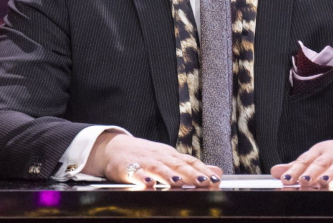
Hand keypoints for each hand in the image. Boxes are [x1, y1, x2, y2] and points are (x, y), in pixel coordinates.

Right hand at [83, 132, 222, 187]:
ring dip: (168, 175)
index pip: (190, 162)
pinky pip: (135, 173)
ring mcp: (144, 162)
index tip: (214, 180)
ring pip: (158, 168)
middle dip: (190, 174)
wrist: (114, 147)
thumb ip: (192, 167)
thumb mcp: (170, 159)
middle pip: (177, 165)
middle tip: (203, 182)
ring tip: (178, 182)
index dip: (202, 170)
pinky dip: (142, 178)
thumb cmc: (145, 156)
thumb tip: (217, 172)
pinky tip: (148, 183)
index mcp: (171, 156)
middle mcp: (160, 157)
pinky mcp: (128, 168)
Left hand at [270, 132, 332, 187]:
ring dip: (332, 173)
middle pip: (321, 162)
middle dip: (312, 172)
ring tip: (325, 182)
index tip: (285, 179)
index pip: (304, 161)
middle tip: (303, 181)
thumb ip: (297, 166)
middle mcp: (332, 153)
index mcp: (319, 151)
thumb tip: (275, 171)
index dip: (295, 170)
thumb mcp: (316, 157)